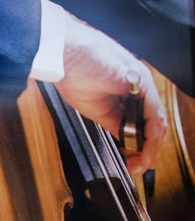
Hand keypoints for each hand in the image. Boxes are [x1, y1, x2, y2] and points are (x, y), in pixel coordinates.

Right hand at [54, 15, 166, 173]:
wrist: (64, 54)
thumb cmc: (72, 71)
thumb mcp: (94, 107)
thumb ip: (112, 121)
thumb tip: (123, 139)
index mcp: (125, 91)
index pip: (142, 122)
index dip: (140, 145)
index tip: (134, 161)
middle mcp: (137, 87)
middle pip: (152, 123)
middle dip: (147, 149)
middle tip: (139, 166)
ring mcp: (141, 84)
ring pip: (157, 121)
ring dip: (150, 146)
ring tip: (141, 162)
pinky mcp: (140, 83)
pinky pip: (153, 112)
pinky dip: (151, 133)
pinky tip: (144, 146)